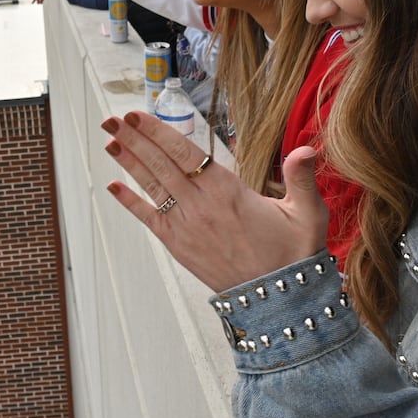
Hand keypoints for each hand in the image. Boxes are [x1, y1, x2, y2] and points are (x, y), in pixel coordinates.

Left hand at [102, 111, 328, 291]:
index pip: (185, 153)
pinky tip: (112, 186)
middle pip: (161, 164)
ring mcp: (187, 226)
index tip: (138, 116)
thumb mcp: (308, 214)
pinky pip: (149, 219)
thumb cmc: (294, 255)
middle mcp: (201, 206)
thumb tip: (307, 149)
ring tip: (110, 140)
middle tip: (112, 119)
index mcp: (228, 191)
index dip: (158, 132)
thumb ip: (302, 178)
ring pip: (152, 186)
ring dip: (129, 162)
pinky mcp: (180, 246)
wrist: (280, 301)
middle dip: (135, 140)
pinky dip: (130, 202)